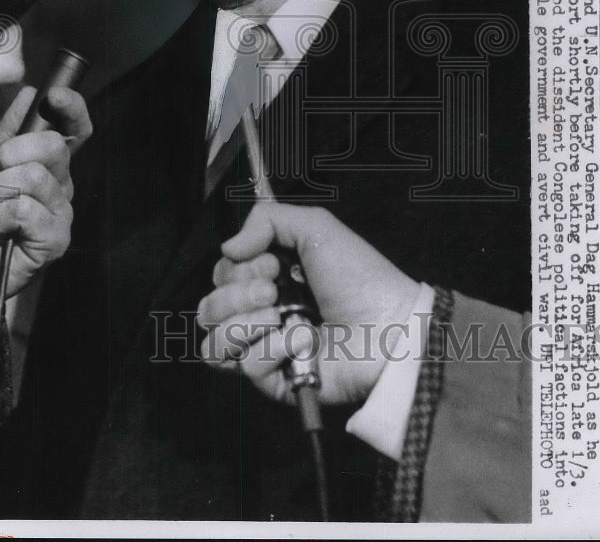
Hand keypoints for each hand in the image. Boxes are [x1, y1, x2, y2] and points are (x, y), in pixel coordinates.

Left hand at [0, 85, 91, 322]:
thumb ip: (4, 130)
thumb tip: (28, 94)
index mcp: (45, 164)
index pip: (75, 130)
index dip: (71, 108)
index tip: (52, 97)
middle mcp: (59, 186)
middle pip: (57, 147)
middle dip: (14, 152)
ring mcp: (59, 214)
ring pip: (38, 178)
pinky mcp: (54, 241)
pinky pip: (29, 210)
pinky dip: (1, 216)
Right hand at [197, 203, 419, 407]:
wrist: (390, 325)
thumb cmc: (359, 277)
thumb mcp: (314, 227)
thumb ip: (265, 219)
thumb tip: (227, 248)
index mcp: (268, 278)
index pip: (220, 276)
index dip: (236, 269)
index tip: (271, 263)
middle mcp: (262, 313)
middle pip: (209, 308)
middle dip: (237, 293)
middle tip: (275, 289)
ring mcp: (267, 348)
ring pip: (214, 342)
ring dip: (244, 322)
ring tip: (279, 315)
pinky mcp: (277, 380)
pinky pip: (246, 367)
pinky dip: (272, 349)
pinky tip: (301, 341)